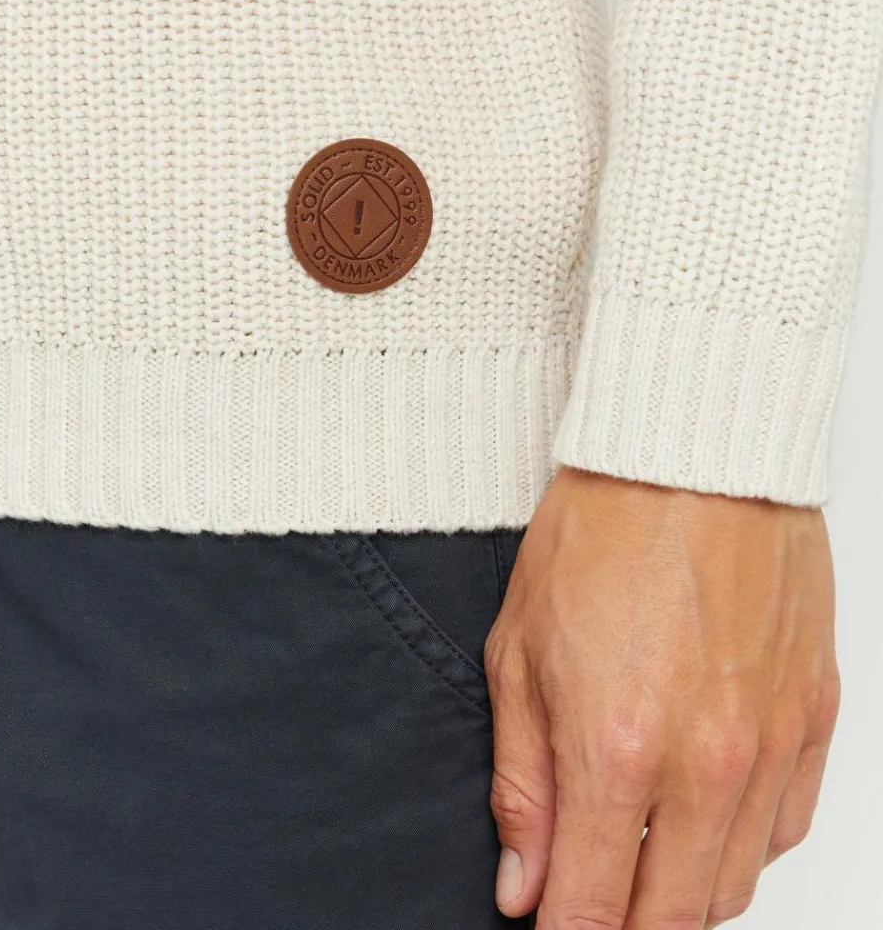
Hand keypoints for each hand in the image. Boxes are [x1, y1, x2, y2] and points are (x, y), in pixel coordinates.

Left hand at [484, 466, 840, 927]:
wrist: (692, 451)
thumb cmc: (599, 529)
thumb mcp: (518, 650)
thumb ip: (522, 782)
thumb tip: (524, 885)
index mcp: (617, 748)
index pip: (591, 913)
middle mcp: (707, 763)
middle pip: (673, 920)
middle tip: (592, 902)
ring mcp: (772, 742)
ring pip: (736, 885)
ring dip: (683, 892)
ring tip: (641, 854)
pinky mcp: (817, 714)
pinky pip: (788, 825)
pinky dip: (742, 840)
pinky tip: (705, 808)